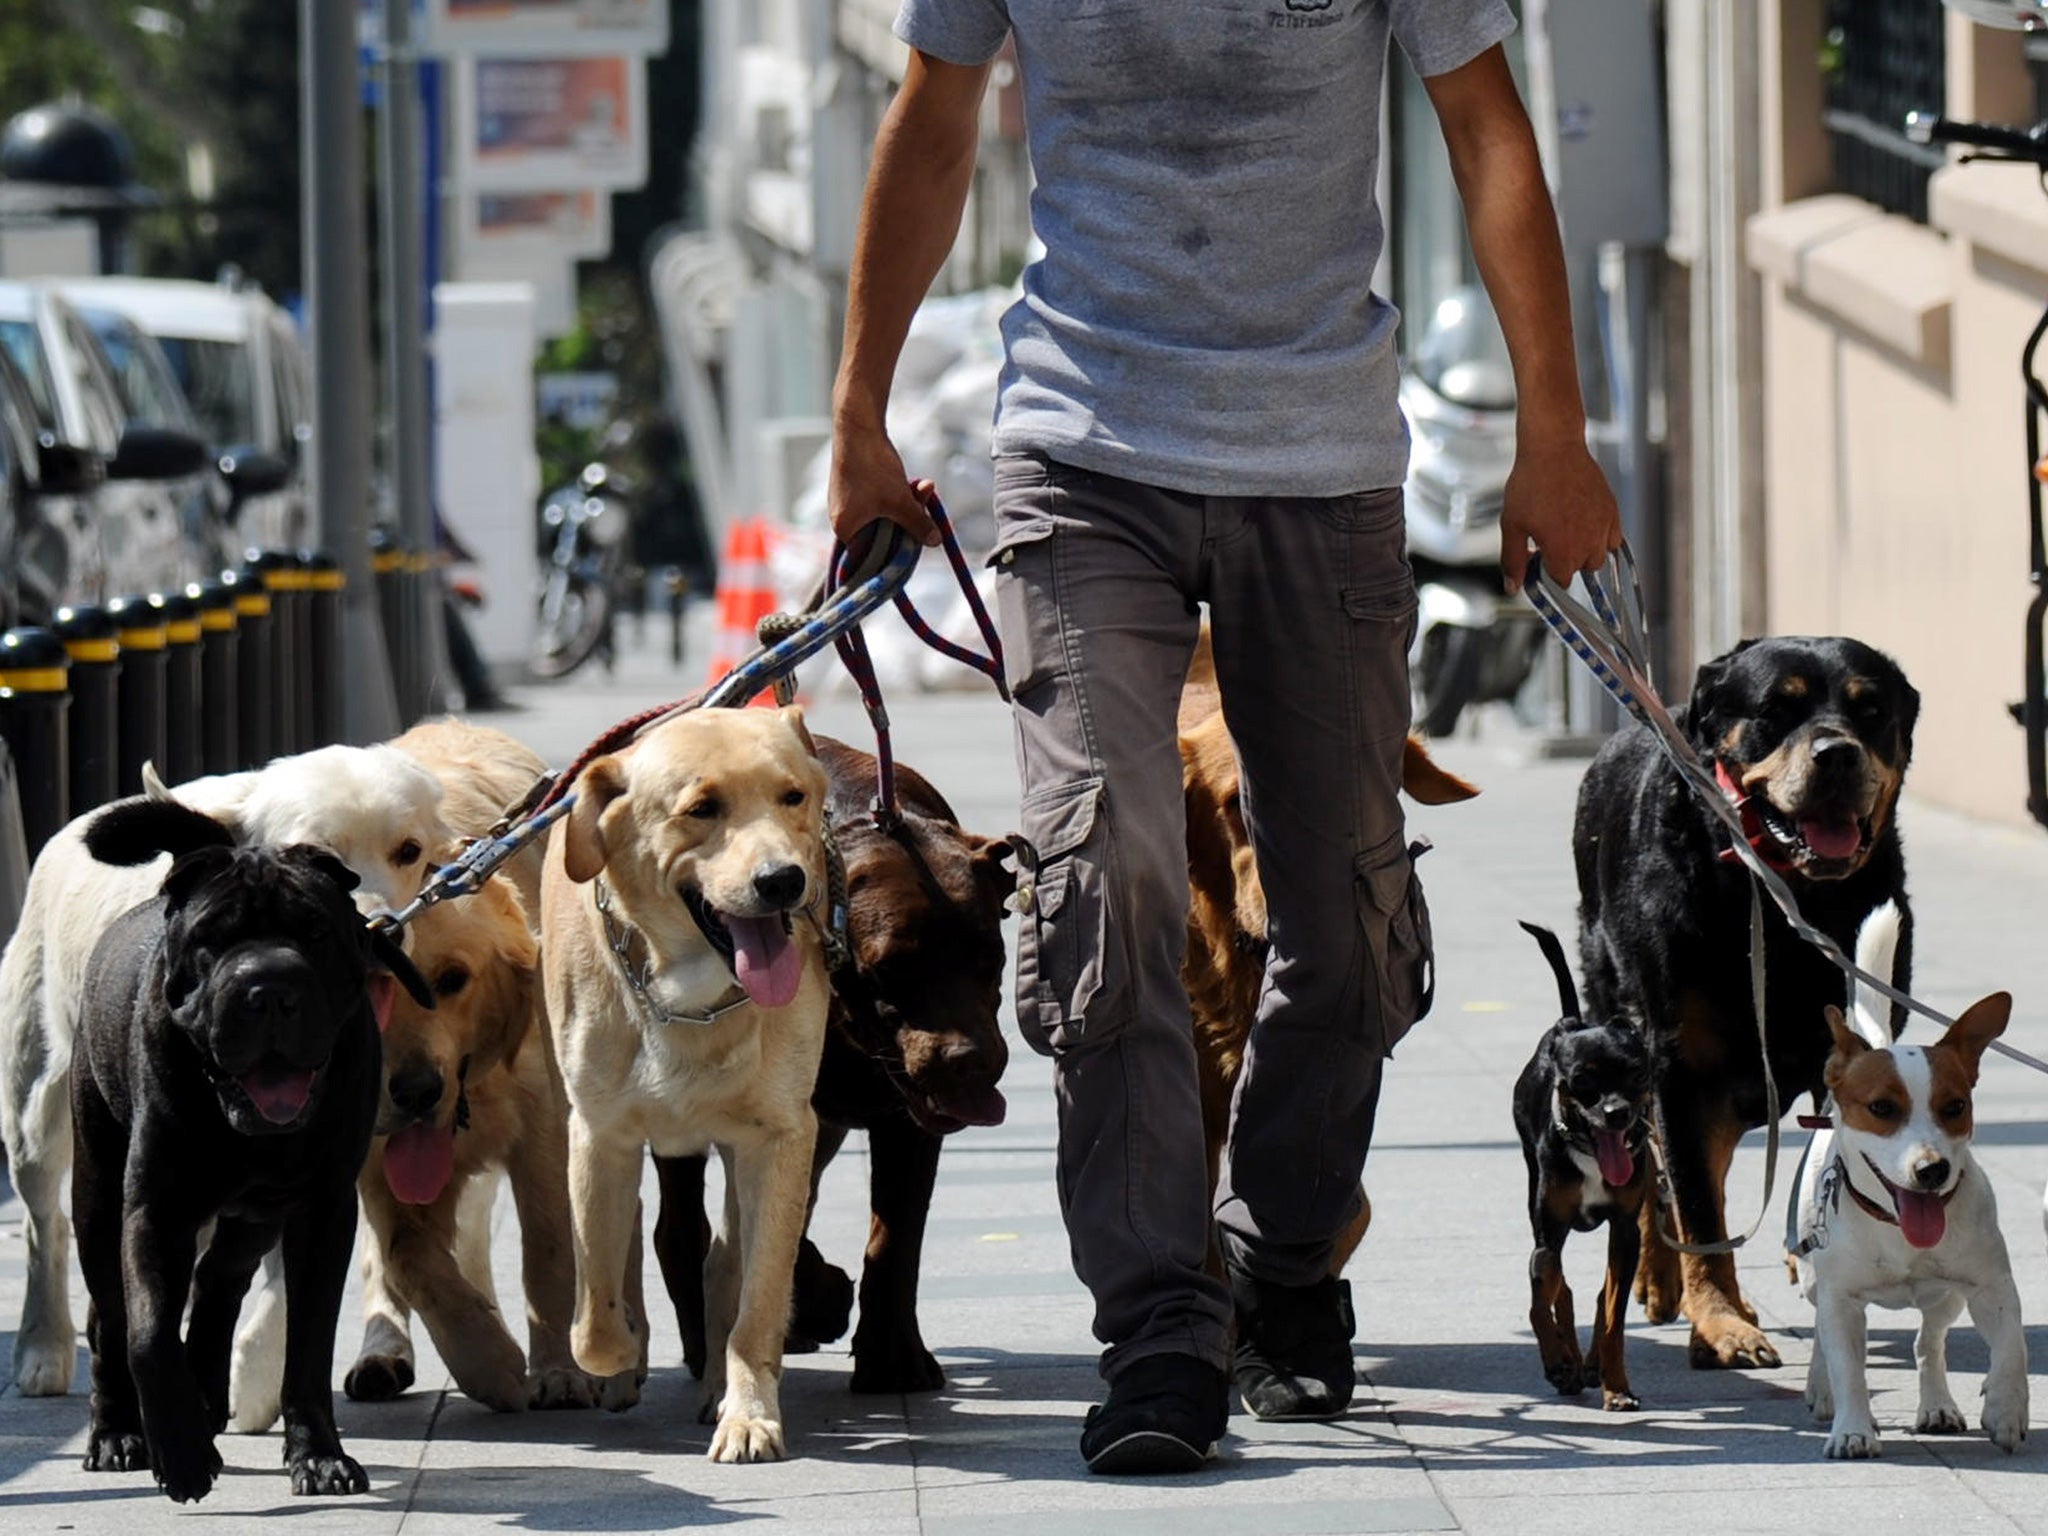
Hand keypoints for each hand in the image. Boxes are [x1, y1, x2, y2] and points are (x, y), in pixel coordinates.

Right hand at [827, 422, 939, 547]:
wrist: (858, 426)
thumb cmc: (873, 467)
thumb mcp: (901, 501)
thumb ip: (918, 525)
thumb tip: (935, 543)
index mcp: (845, 530)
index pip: (873, 556)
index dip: (897, 553)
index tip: (917, 544)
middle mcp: (842, 519)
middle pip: (882, 535)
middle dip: (909, 521)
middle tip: (925, 506)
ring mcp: (847, 502)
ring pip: (886, 515)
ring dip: (908, 504)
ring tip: (925, 487)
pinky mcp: (855, 487)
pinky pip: (881, 501)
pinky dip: (899, 493)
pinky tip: (915, 482)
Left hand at [1498, 438, 1621, 594]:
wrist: (1553, 449)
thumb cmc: (1530, 484)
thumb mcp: (1512, 525)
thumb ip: (1513, 560)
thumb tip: (1513, 587)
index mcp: (1562, 551)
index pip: (1560, 581)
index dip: (1547, 572)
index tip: (1537, 556)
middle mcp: (1587, 543)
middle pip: (1579, 570)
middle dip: (1563, 561)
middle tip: (1547, 538)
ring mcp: (1603, 527)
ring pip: (1598, 557)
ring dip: (1583, 552)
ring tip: (1565, 531)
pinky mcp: (1612, 511)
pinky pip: (1614, 539)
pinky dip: (1602, 539)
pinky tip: (1584, 525)